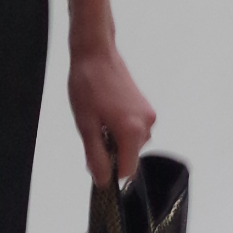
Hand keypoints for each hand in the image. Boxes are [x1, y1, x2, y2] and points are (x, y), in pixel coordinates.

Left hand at [68, 35, 154, 187]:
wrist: (95, 53)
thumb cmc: (88, 83)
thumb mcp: (85, 125)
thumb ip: (95, 156)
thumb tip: (101, 179)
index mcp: (132, 131)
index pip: (127, 172)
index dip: (110, 173)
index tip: (97, 164)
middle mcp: (146, 124)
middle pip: (129, 157)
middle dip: (111, 151)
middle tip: (93, 129)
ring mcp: (148, 115)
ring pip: (131, 143)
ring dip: (114, 138)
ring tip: (98, 116)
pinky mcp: (145, 108)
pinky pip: (133, 129)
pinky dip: (120, 128)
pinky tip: (106, 112)